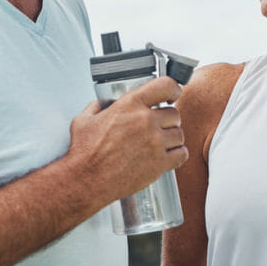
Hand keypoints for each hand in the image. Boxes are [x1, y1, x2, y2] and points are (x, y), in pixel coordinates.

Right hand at [68, 76, 187, 202]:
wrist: (87, 180)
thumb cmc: (84, 152)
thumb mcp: (84, 119)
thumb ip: (98, 106)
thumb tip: (106, 104)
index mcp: (129, 105)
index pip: (165, 85)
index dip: (173, 89)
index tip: (173, 94)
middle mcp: (145, 121)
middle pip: (174, 114)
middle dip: (167, 120)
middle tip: (158, 127)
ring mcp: (154, 142)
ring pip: (179, 134)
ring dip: (172, 139)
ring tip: (159, 144)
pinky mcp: (160, 163)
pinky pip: (182, 154)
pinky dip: (177, 155)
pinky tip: (167, 156)